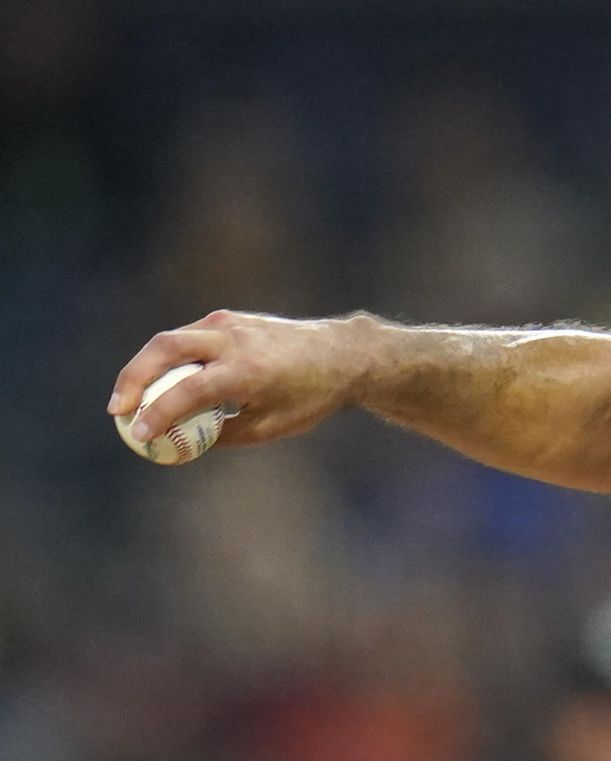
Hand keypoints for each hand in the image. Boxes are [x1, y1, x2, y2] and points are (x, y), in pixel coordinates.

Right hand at [108, 310, 370, 447]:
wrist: (342, 353)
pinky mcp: (228, 319)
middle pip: (166, 348)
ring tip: (127, 399)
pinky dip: (166, 359)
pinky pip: (187, 337)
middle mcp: (234, 340)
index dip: (159, 413)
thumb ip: (226, 433)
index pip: (189, 390)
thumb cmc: (311, 396)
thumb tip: (183, 442)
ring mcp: (229, 323)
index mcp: (248, 370)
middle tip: (117, 410)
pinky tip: (156, 382)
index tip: (139, 435)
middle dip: (133, 378)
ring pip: (171, 339)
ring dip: (143, 367)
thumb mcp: (273, 425)